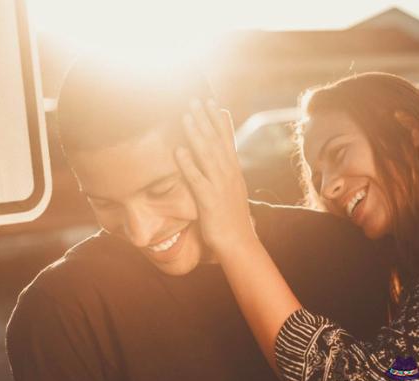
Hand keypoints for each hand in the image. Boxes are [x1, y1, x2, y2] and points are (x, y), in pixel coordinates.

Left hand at [176, 99, 256, 253]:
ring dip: (196, 134)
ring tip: (186, 115)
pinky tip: (179, 151)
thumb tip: (221, 158)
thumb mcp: (232, 190)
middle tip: (195, 99)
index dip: (218, 120)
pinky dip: (188, 163)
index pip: (226, 140)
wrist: (239, 243)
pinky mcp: (210, 200)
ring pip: (207, 154)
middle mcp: (229, 174)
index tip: (212, 102)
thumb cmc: (231, 218)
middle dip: (205, 119)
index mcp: (233, 171)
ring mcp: (220, 186)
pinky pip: (197, 179)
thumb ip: (225, 172)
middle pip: (216, 141)